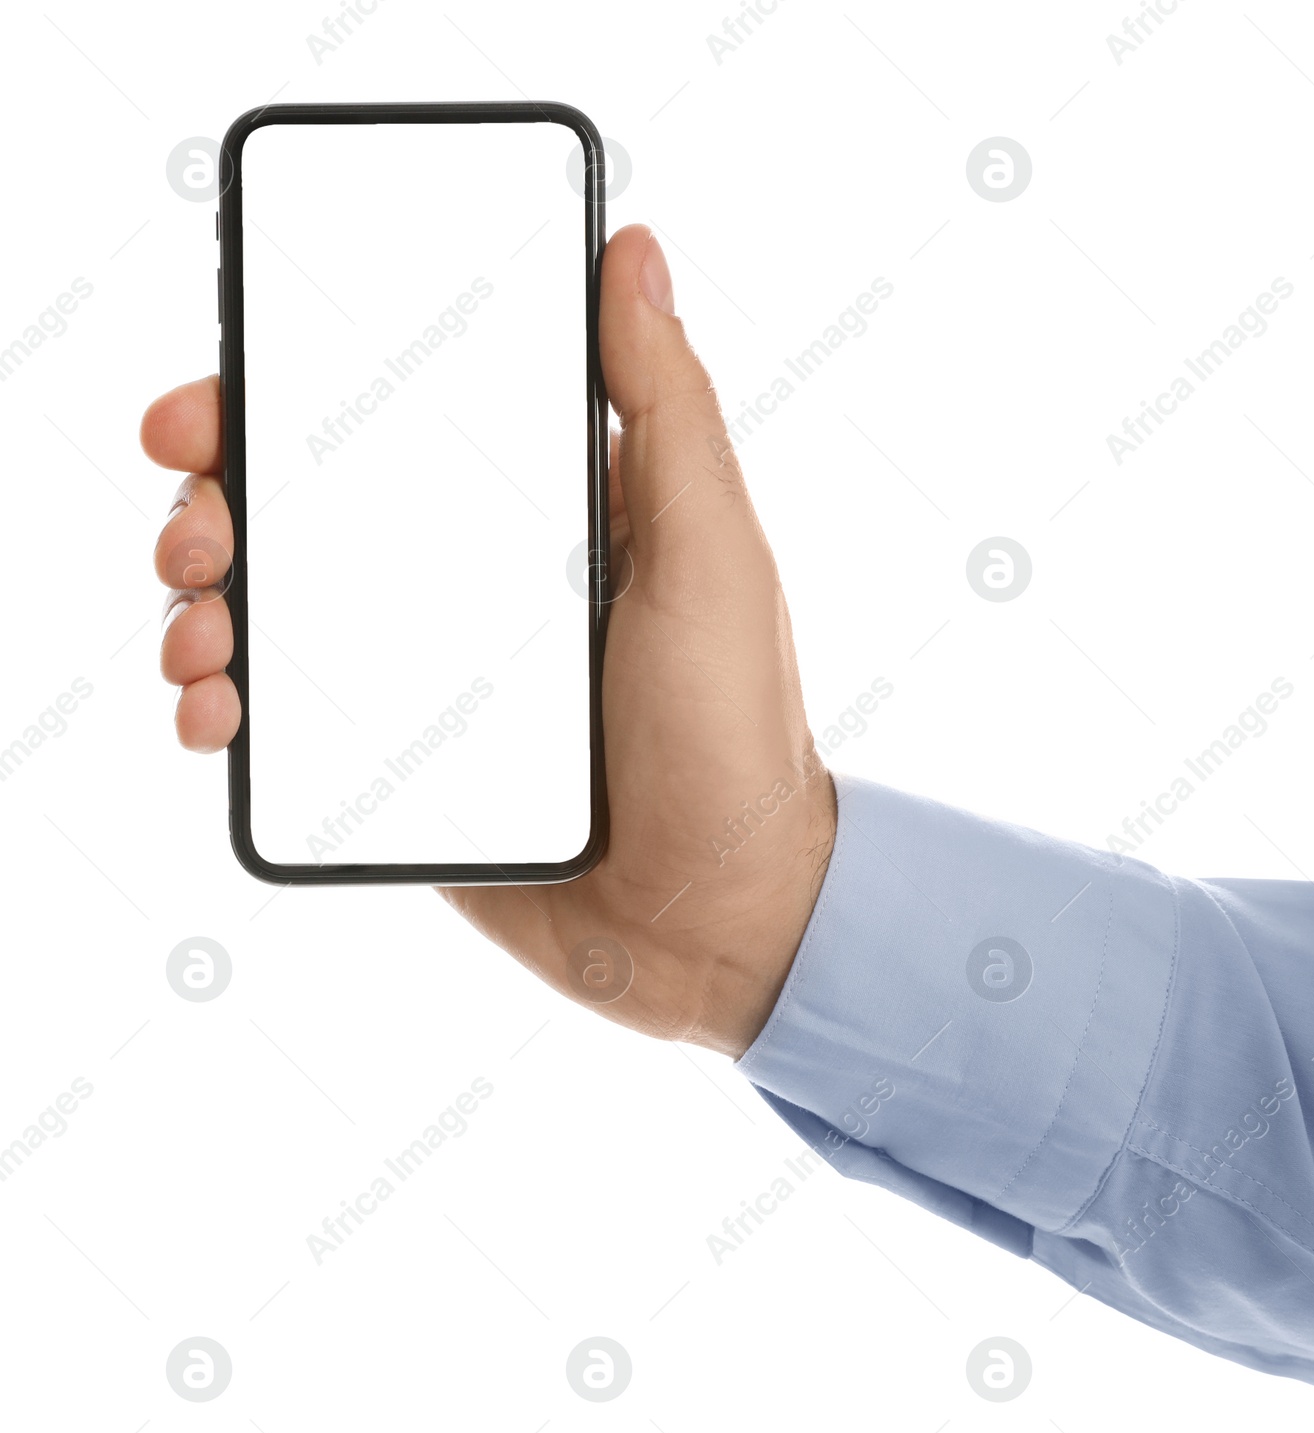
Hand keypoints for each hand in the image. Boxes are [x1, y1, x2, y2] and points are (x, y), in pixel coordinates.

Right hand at [142, 224, 835, 1057]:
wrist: (720, 920)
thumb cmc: (737, 733)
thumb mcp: (715, 553)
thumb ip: (668, 408)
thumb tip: (631, 251)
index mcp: (547, 514)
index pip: (403, 421)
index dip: (297, 393)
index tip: (222, 396)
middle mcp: (480, 582)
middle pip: (315, 509)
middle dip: (223, 499)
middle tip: (195, 525)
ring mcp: (435, 674)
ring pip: (285, 610)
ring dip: (207, 602)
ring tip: (198, 634)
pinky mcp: (407, 765)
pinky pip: (294, 722)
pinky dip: (232, 706)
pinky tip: (213, 712)